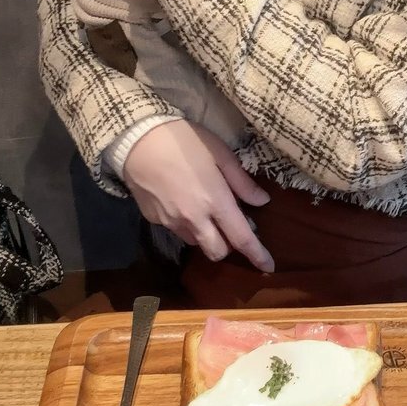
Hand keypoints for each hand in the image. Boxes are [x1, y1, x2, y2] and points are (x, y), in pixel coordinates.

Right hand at [122, 120, 274, 270]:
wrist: (137, 139)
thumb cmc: (184, 140)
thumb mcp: (220, 153)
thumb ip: (242, 182)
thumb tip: (262, 201)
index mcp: (215, 201)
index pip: (241, 238)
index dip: (257, 255)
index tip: (269, 266)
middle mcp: (194, 219)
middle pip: (217, 252)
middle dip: (228, 245)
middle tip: (230, 224)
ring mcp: (171, 222)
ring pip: (196, 242)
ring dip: (206, 234)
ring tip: (203, 208)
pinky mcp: (154, 220)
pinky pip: (177, 230)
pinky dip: (186, 223)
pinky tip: (181, 199)